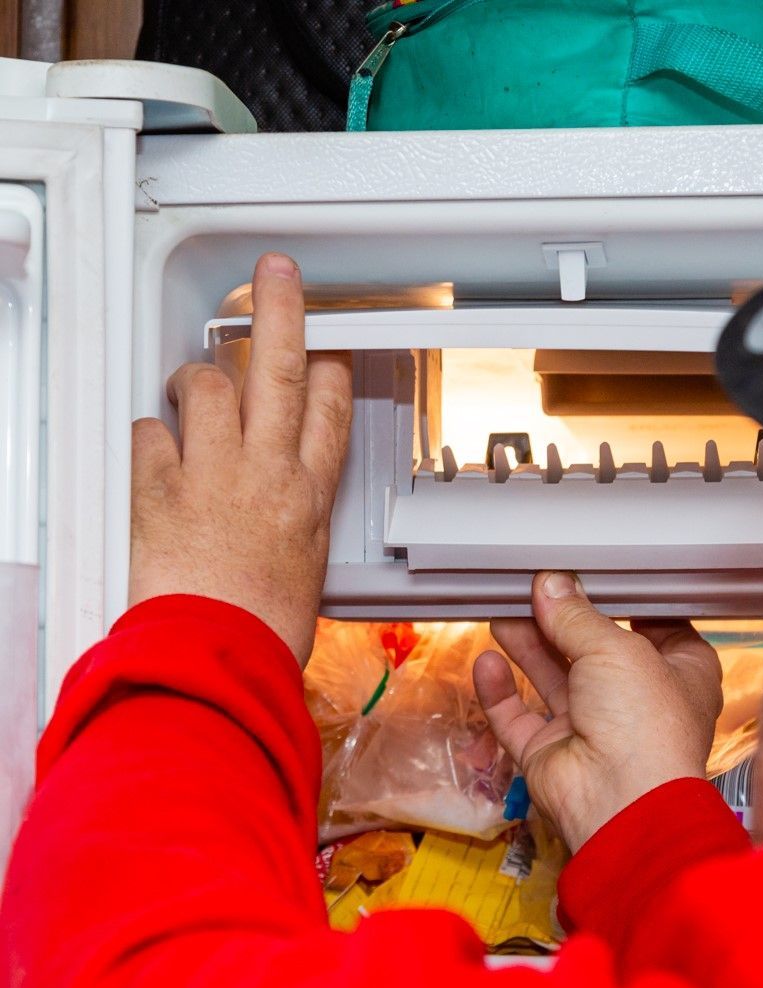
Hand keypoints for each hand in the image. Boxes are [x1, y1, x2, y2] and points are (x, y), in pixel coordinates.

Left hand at [129, 253, 351, 664]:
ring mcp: (210, 473)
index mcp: (308, 495)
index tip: (325, 350)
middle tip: (277, 274)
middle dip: (280, 311)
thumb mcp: (305, 569)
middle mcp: (265, 471)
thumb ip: (295, 520)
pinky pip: (151, 434)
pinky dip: (152, 433)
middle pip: (280, 370)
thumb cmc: (265, 629)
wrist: (217, 656)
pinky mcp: (157, 488)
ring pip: (209, 387)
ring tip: (193, 380)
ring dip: (199, 376)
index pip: (328, 410)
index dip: (328, 369)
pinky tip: (156, 442)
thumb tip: (285, 509)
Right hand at [473, 571, 723, 851]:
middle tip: (532, 584)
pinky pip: (519, 716)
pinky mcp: (552, 751)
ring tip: (503, 606)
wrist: (619, 803)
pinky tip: (489, 661)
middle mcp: (636, 701)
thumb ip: (577, 616)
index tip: (588, 571)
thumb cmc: (646, 726)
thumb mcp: (616, 649)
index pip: (651, 625)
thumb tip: (552, 585)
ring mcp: (592, 727)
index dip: (620, 599)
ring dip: (528, 643)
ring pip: (552, 677)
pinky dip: (501, 690)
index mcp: (678, 673)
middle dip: (562, 618)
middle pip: (592, 648)